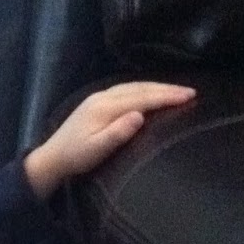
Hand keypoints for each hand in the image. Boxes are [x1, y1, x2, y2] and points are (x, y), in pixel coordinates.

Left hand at [23, 81, 195, 198]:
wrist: (52, 157)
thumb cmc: (76, 157)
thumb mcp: (96, 150)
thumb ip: (117, 133)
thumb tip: (139, 115)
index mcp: (105, 108)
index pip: (142, 98)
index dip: (166, 97)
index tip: (188, 96)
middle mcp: (103, 97)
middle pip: (140, 88)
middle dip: (166, 89)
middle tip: (191, 92)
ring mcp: (99, 98)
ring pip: (133, 86)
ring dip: (156, 87)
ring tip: (177, 91)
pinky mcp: (97, 102)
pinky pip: (126, 89)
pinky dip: (143, 89)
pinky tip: (151, 92)